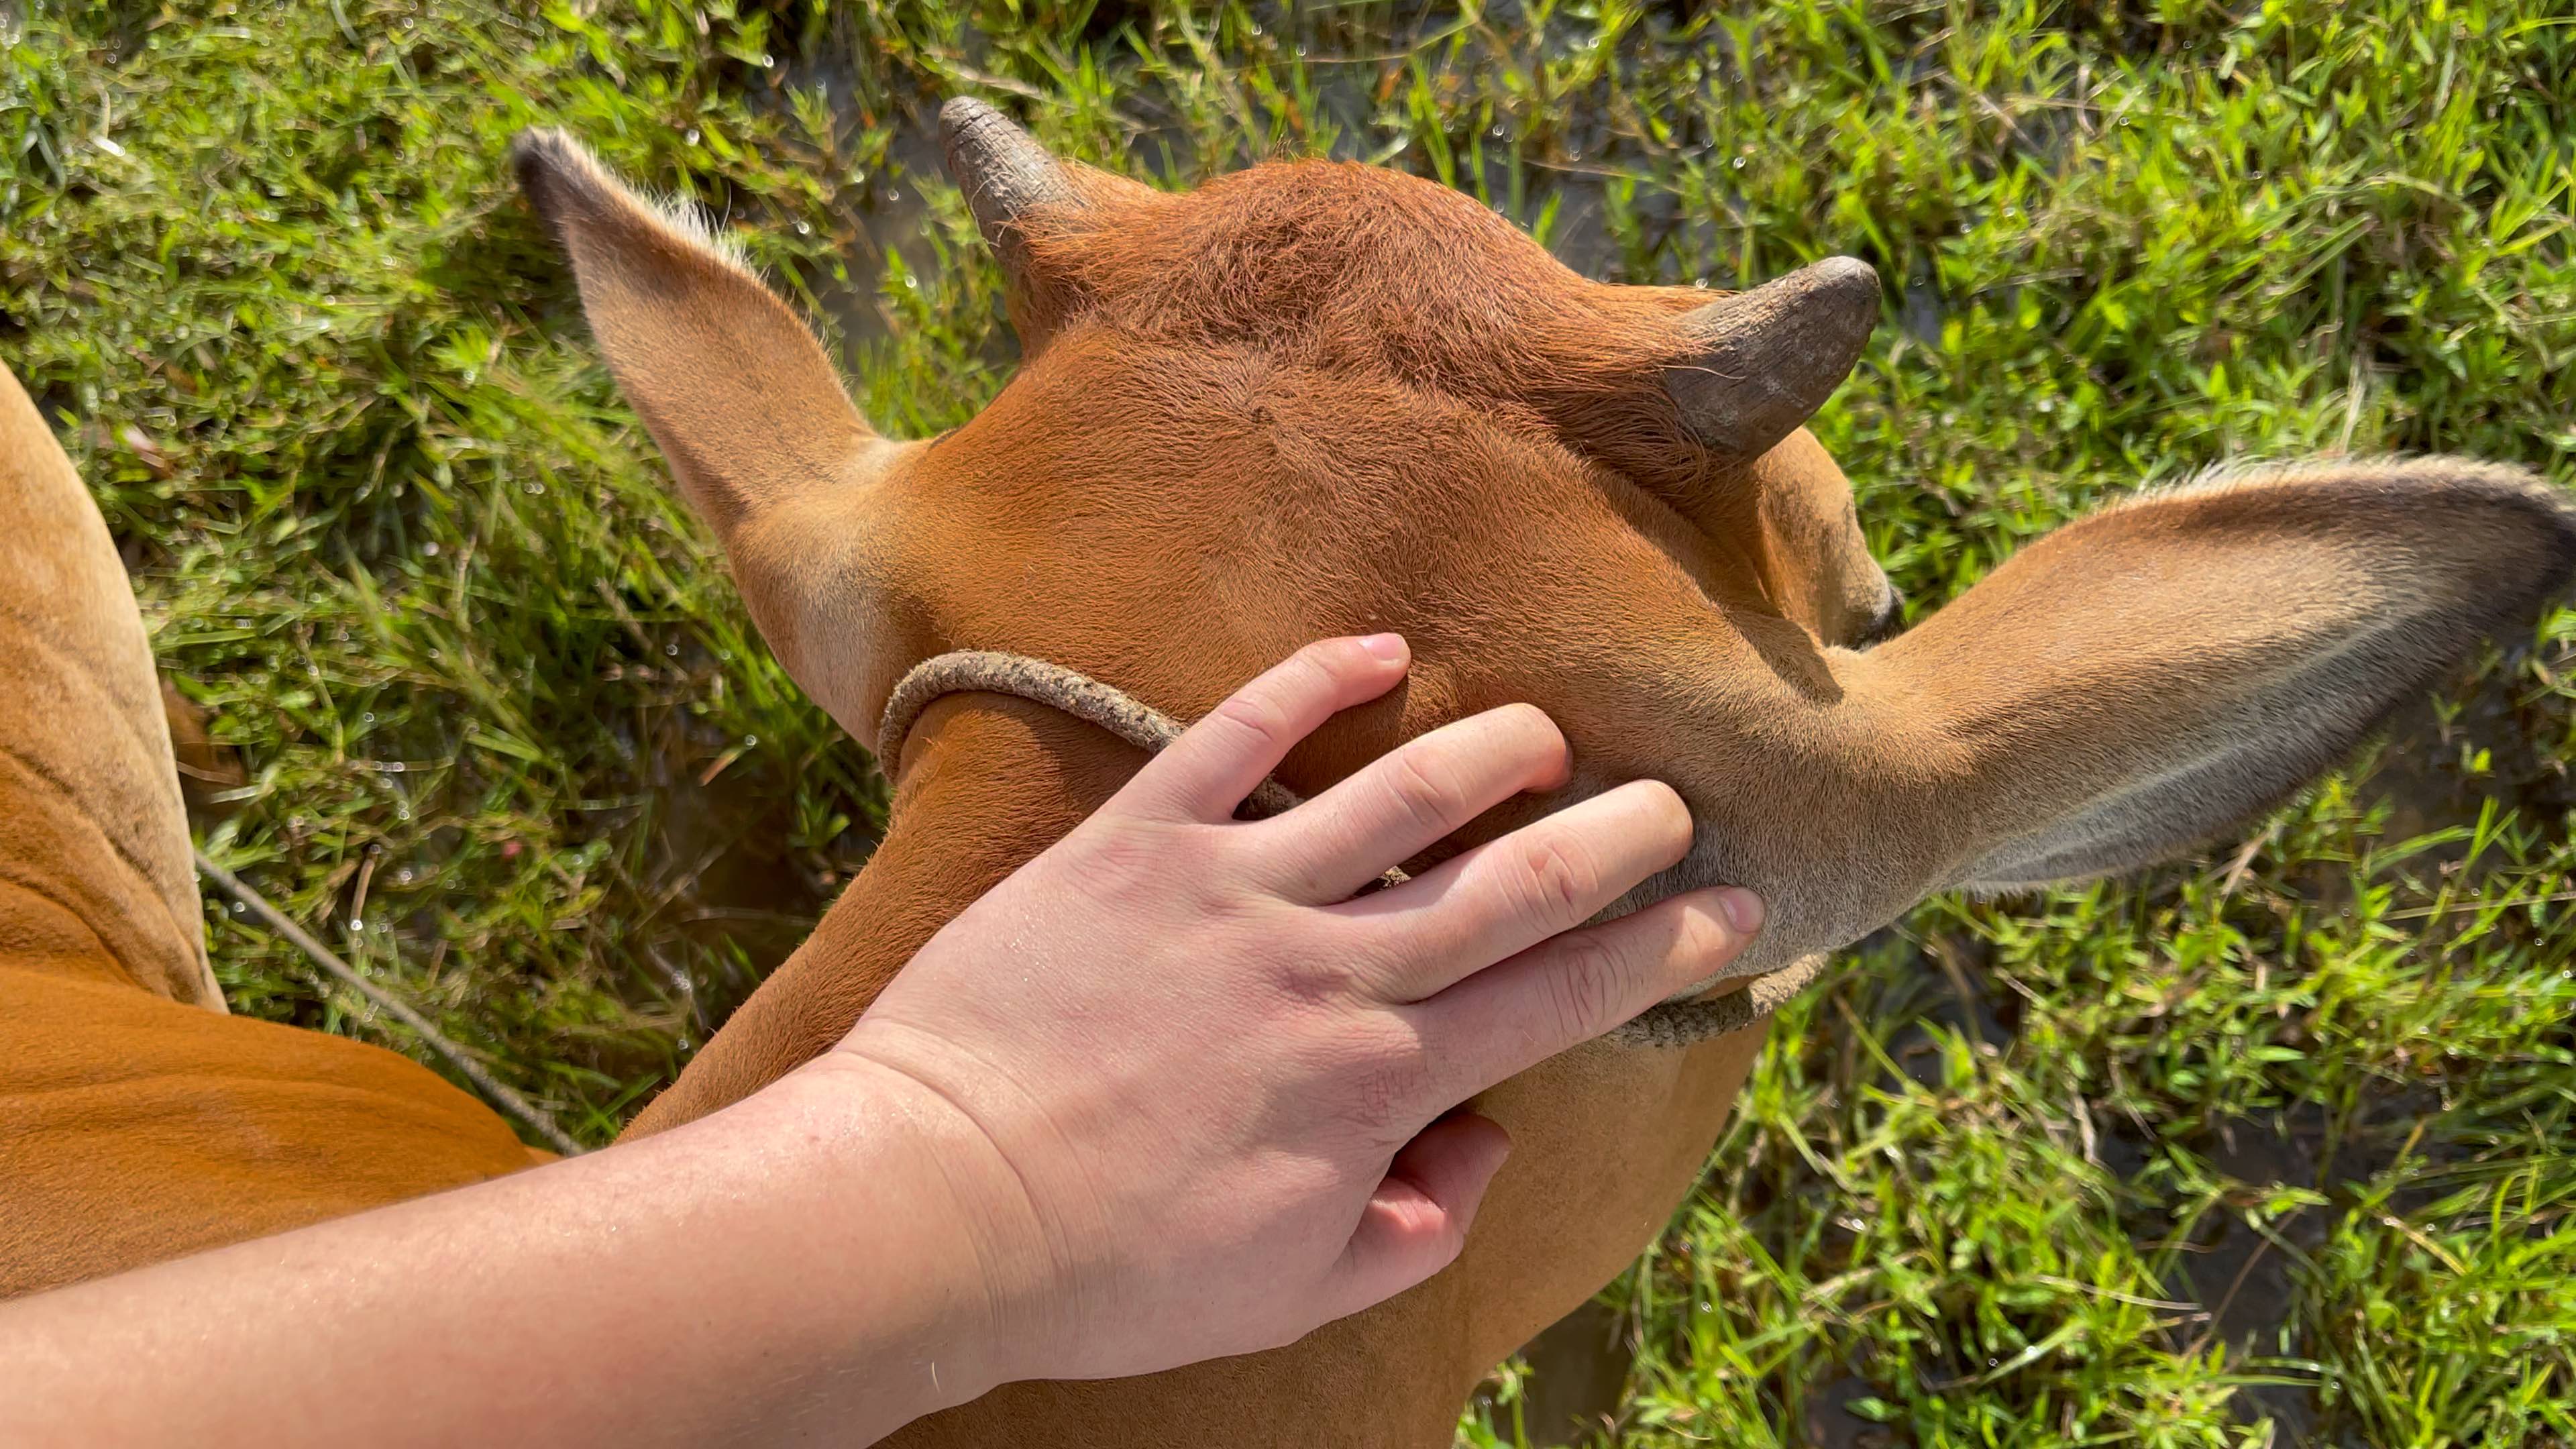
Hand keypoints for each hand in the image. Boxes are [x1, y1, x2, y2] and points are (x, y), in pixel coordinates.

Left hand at [830, 633, 1764, 1387]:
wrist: (939, 1204)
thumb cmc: (1114, 1270)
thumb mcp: (1296, 1290)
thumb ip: (1419, 1224)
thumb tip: (1482, 1138)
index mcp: (1383, 1079)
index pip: (1566, 994)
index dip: (1668, 948)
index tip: (1734, 912)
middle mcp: (1331, 968)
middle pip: (1515, 876)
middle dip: (1617, 832)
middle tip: (1671, 802)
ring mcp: (1234, 890)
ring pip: (1404, 789)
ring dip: (1496, 748)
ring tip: (1550, 729)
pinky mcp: (1137, 841)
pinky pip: (1240, 733)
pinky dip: (1313, 681)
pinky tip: (1375, 650)